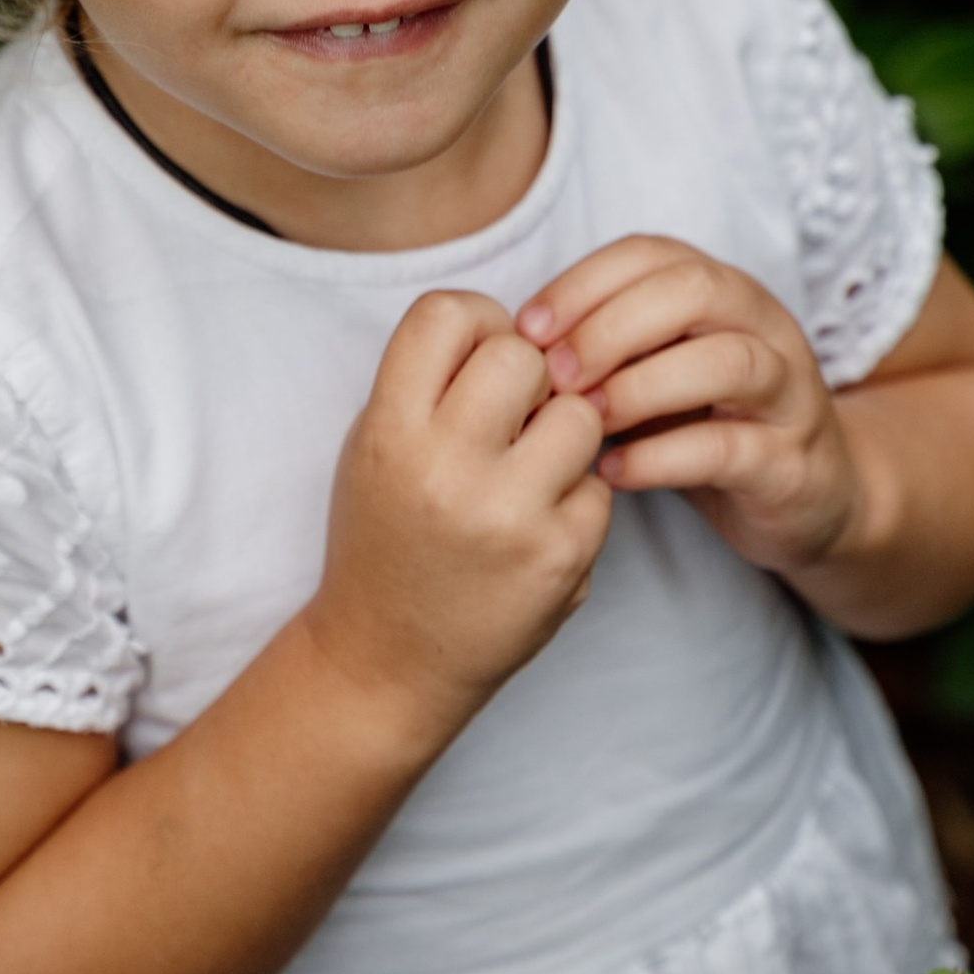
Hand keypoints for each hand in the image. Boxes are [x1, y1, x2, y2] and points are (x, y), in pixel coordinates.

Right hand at [305, 290, 611, 745]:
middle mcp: (446, 469)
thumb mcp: (374, 447)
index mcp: (389, 432)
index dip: (475, 325)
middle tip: (511, 416)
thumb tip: (521, 329)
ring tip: (529, 470)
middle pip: (523, 355)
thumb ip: (432, 383)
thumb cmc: (385, 538)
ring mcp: (509, 517)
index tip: (475, 361)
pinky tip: (538, 527)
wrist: (387, 659)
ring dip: (563, 433)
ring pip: (579, 415)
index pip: (447, 314)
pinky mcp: (561, 558)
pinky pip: (599, 485)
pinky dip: (576, 499)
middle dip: (526, 377)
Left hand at [517, 239, 859, 588]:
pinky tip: (611, 470)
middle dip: (610, 326)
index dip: (583, 283)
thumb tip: (512, 343)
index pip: (651, 254)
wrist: (807, 497)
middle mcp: (764, 327)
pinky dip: (662, 458)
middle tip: (552, 374)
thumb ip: (606, 346)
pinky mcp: (792, 463)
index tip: (526, 329)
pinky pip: (730, 449)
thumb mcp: (656, 370)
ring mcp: (788, 394)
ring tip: (582, 419)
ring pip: (727, 362)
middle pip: (693, 290)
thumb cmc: (709, 425)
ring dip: (640, 386)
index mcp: (725, 291)